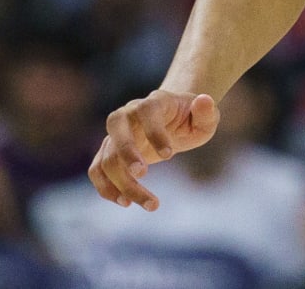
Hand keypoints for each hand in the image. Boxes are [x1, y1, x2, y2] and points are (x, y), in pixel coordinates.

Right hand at [89, 89, 219, 209]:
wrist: (172, 120)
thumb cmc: (191, 119)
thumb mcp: (206, 117)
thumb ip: (207, 112)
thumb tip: (204, 100)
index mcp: (153, 103)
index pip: (147, 110)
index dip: (155, 132)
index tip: (170, 156)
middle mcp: (128, 115)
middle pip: (116, 129)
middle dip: (126, 153)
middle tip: (143, 174)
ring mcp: (115, 134)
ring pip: (107, 157)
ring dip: (122, 183)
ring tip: (150, 203)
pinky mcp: (108, 152)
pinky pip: (97, 170)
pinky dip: (106, 187)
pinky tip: (126, 202)